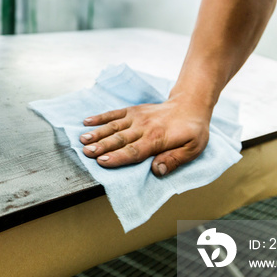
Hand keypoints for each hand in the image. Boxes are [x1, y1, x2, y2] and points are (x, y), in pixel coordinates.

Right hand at [79, 99, 210, 174]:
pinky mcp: (133, 111)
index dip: (118, 157)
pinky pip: (114, 113)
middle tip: (86, 152)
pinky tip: (86, 122)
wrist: (190, 105)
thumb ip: (175, 160)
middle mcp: (144, 127)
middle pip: (120, 138)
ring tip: (83, 140)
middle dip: (102, 146)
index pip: (135, 150)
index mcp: (158, 138)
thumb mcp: (193, 148)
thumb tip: (157, 170)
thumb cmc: (192, 131)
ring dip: (97, 133)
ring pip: (114, 126)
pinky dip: (100, 117)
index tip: (103, 161)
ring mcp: (137, 117)